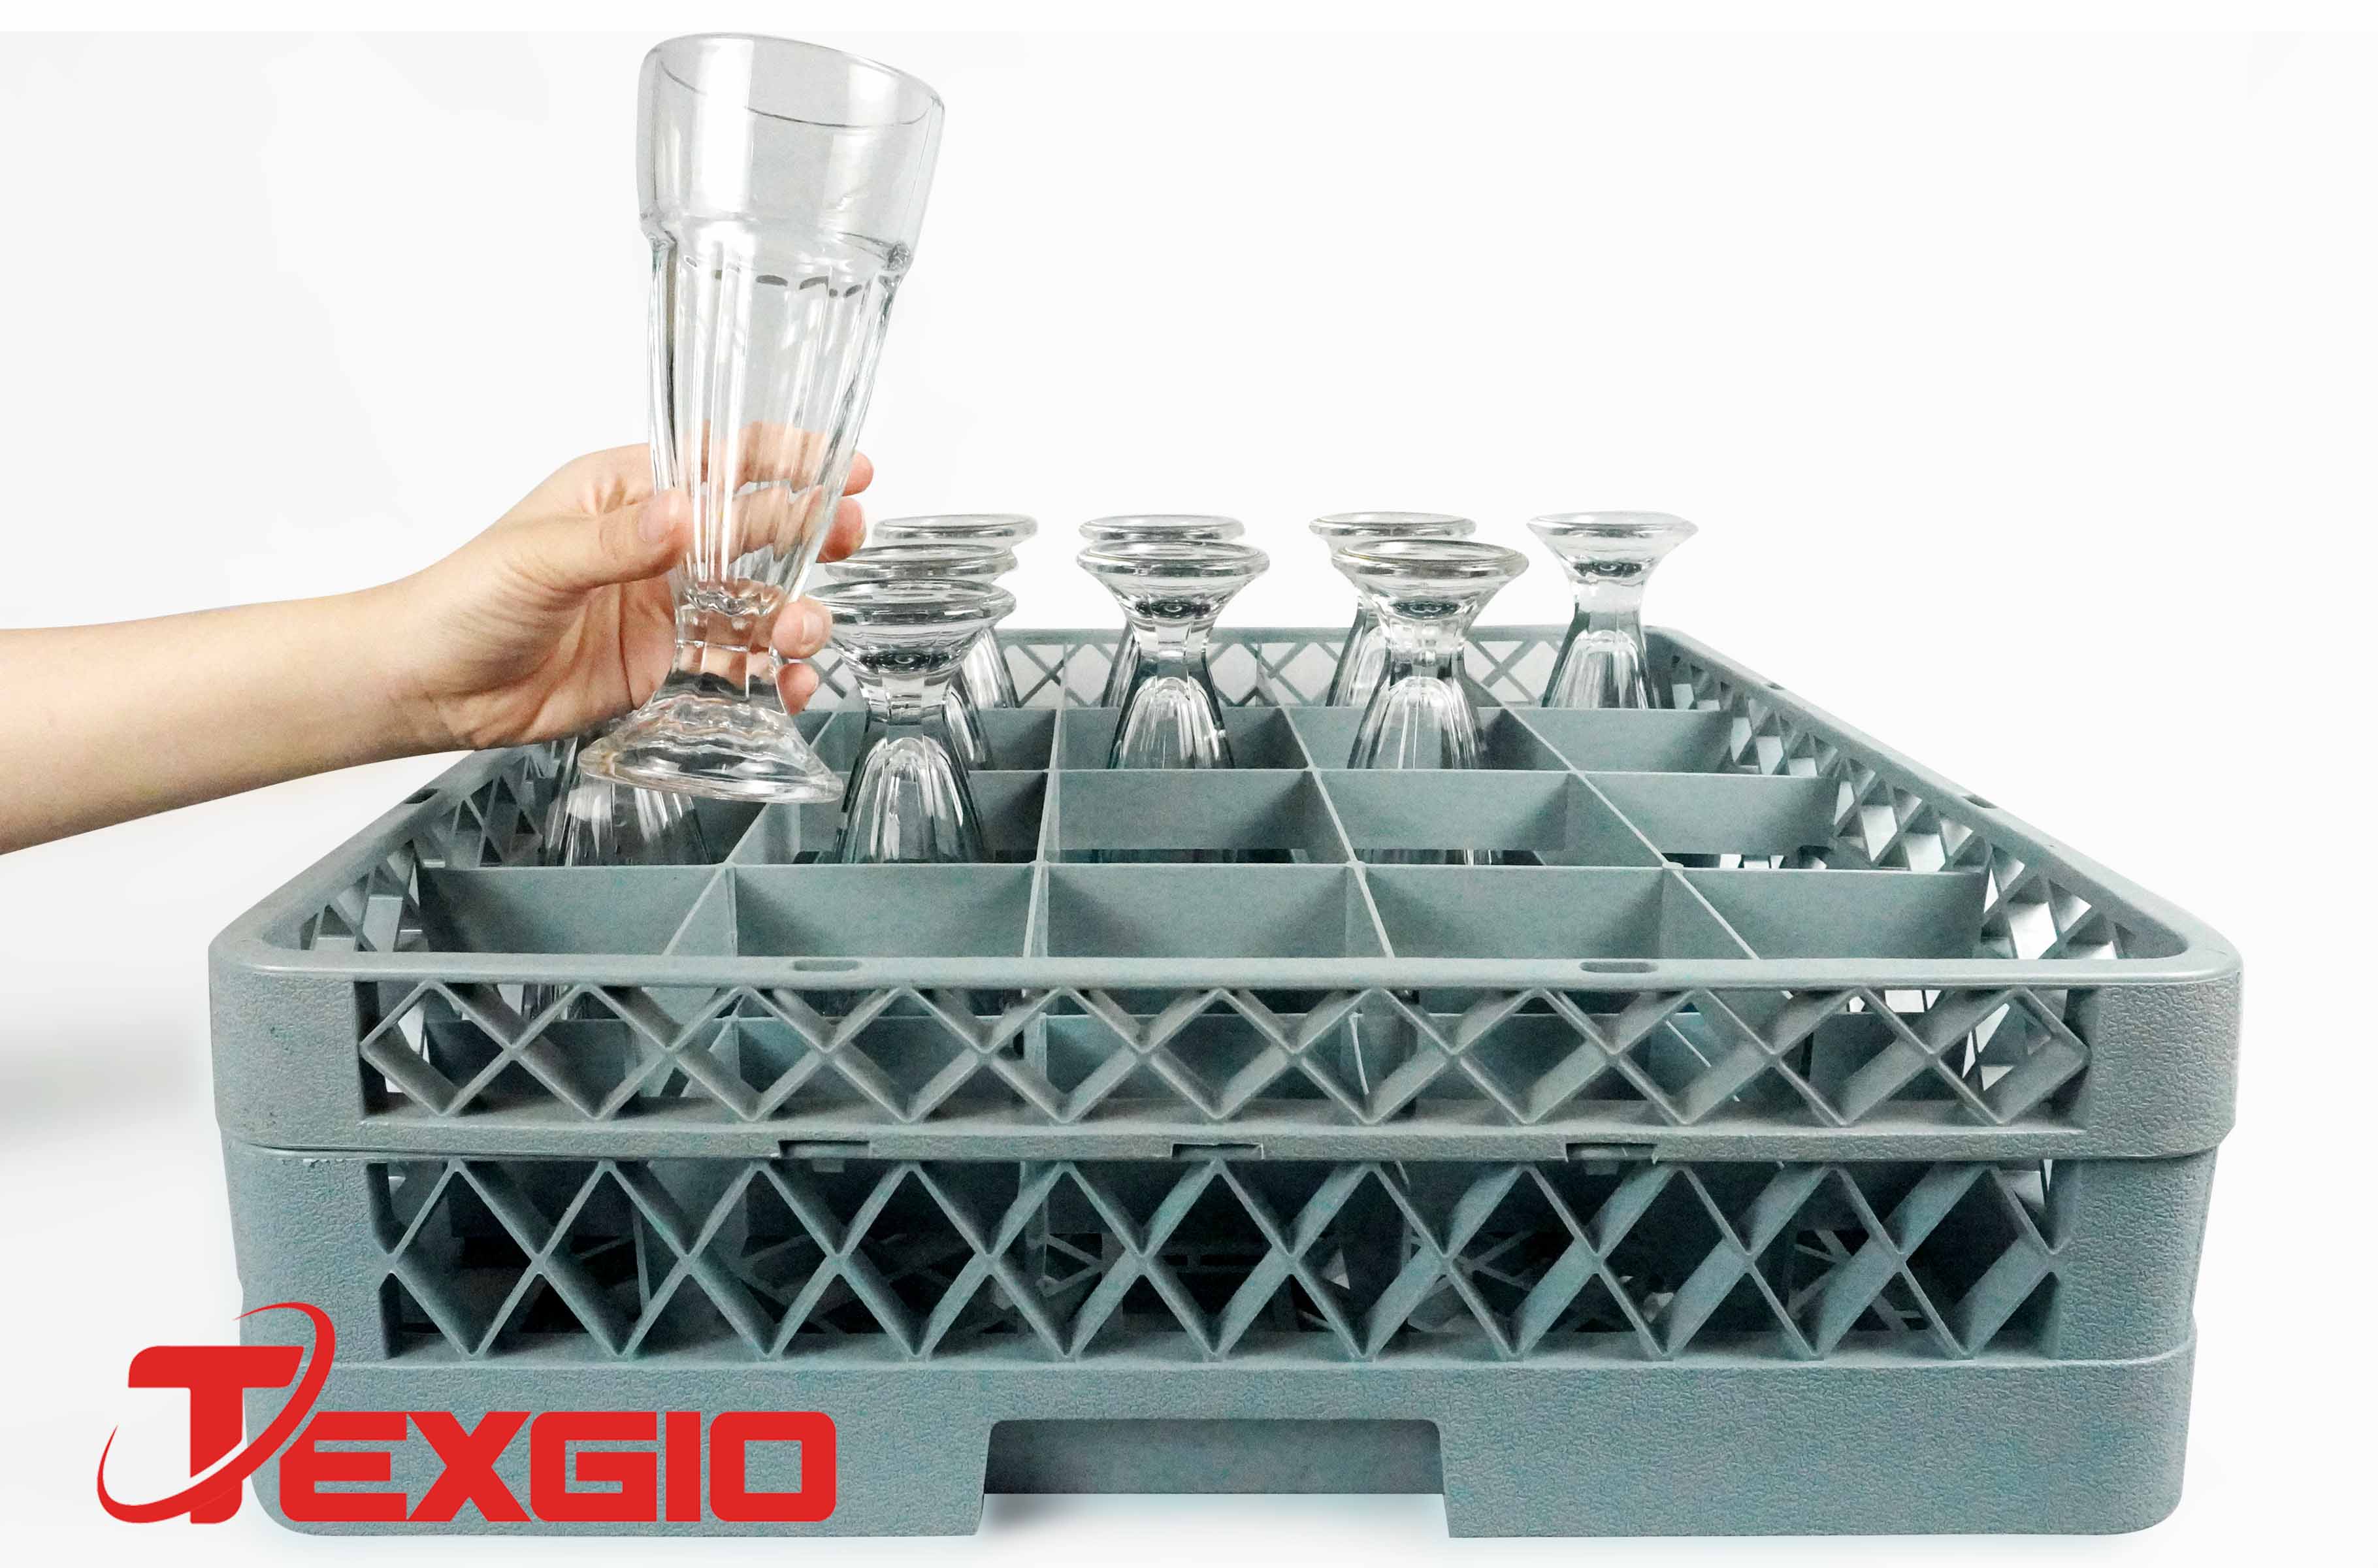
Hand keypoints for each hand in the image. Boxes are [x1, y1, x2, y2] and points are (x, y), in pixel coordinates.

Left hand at [379, 444, 870, 751]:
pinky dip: (768, 679)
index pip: (716, 464)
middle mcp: (655, 549)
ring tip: (803, 633)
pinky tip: (789, 687)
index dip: (783, 460)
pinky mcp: (664, 668)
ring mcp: (665, 610)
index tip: (840, 465)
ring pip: (753, 606)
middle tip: (847, 539)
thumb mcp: (539, 559)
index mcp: (625, 495)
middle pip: (754, 533)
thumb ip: (616, 543)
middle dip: (809, 535)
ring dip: (792, 616)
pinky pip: (732, 669)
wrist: (429, 686)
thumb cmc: (463, 601)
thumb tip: (681, 515)